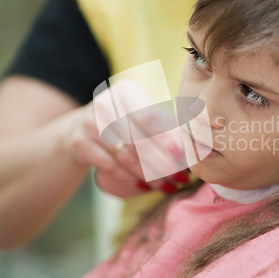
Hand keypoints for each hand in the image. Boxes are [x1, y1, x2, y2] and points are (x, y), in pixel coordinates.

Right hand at [67, 80, 189, 197]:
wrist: (84, 127)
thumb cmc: (129, 122)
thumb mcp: (145, 116)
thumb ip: (168, 127)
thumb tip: (199, 148)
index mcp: (127, 91)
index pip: (149, 117)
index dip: (166, 138)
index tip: (183, 157)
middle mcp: (105, 103)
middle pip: (138, 140)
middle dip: (162, 162)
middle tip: (181, 178)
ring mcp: (89, 123)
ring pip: (126, 157)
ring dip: (150, 175)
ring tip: (169, 185)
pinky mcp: (80, 143)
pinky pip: (110, 167)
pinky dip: (130, 179)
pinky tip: (145, 186)